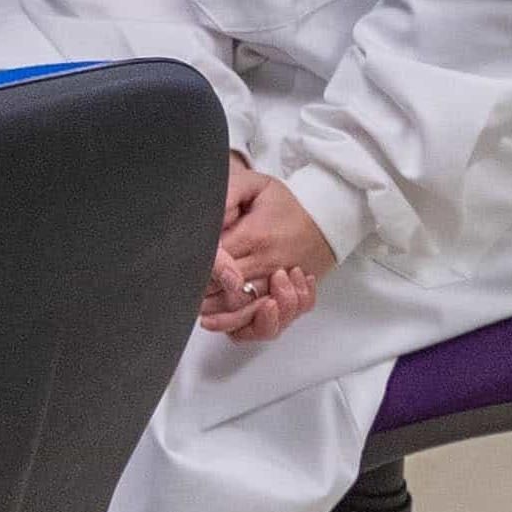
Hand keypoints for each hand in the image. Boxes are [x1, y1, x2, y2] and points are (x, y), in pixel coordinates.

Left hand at [200, 158, 333, 339]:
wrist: (327, 218)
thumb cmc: (283, 203)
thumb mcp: (254, 185)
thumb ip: (227, 195)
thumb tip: (205, 218)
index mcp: (257, 236)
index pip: (219, 258)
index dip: (198, 266)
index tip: (184, 268)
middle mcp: (270, 265)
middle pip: (229, 291)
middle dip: (204, 295)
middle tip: (186, 293)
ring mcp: (282, 287)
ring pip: (250, 314)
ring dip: (224, 317)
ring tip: (202, 313)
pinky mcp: (290, 300)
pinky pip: (271, 324)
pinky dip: (248, 327)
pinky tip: (227, 324)